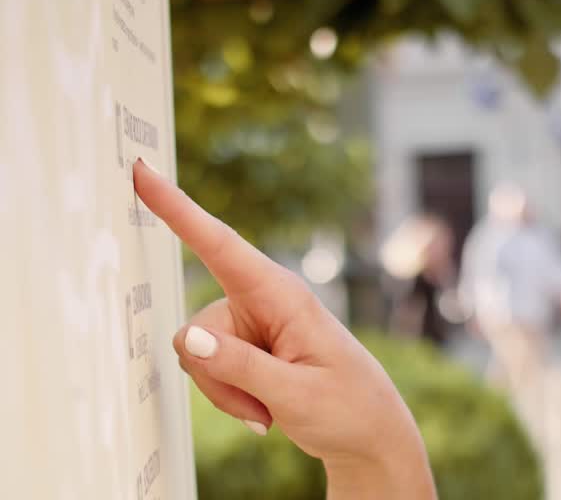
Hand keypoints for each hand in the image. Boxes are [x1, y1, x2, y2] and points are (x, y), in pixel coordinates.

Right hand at [132, 160, 435, 497]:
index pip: (220, 245)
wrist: (369, 434)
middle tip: (264, 407)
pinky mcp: (246, 346)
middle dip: (216, 377)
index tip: (145, 172)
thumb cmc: (349, 407)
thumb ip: (239, 366)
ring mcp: (253, 324)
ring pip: (197, 355)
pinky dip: (229, 397)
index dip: (178, 208)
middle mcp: (263, 301)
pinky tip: (265, 410)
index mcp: (283, 295)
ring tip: (271, 408)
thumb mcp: (296, 393)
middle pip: (197, 330)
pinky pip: (208, 368)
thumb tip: (186, 338)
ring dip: (225, 392)